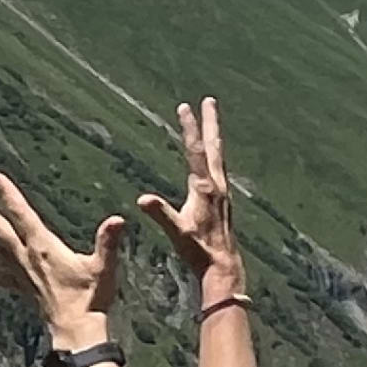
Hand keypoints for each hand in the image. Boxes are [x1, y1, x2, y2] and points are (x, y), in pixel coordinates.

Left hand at [0, 173, 124, 351]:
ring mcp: (19, 273)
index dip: (8, 195)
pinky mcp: (19, 287)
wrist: (77, 330)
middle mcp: (25, 258)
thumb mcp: (104, 267)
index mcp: (44, 248)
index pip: (22, 215)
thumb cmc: (92, 298)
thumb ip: (108, 242)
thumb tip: (119, 219)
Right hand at [135, 98, 243, 293]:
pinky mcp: (223, 200)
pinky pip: (218, 169)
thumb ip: (161, 214)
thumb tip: (143, 199)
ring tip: (211, 120)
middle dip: (209, 122)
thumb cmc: (199, 251)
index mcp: (205, 189)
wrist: (223, 266)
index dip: (189, 128)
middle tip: (209, 100)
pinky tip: (211, 158)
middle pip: (213, 147)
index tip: (184, 106)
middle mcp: (217, 186)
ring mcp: (222, 193)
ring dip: (213, 136)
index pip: (195, 151)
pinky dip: (213, 156)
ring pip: (217, 156)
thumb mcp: (177, 232)